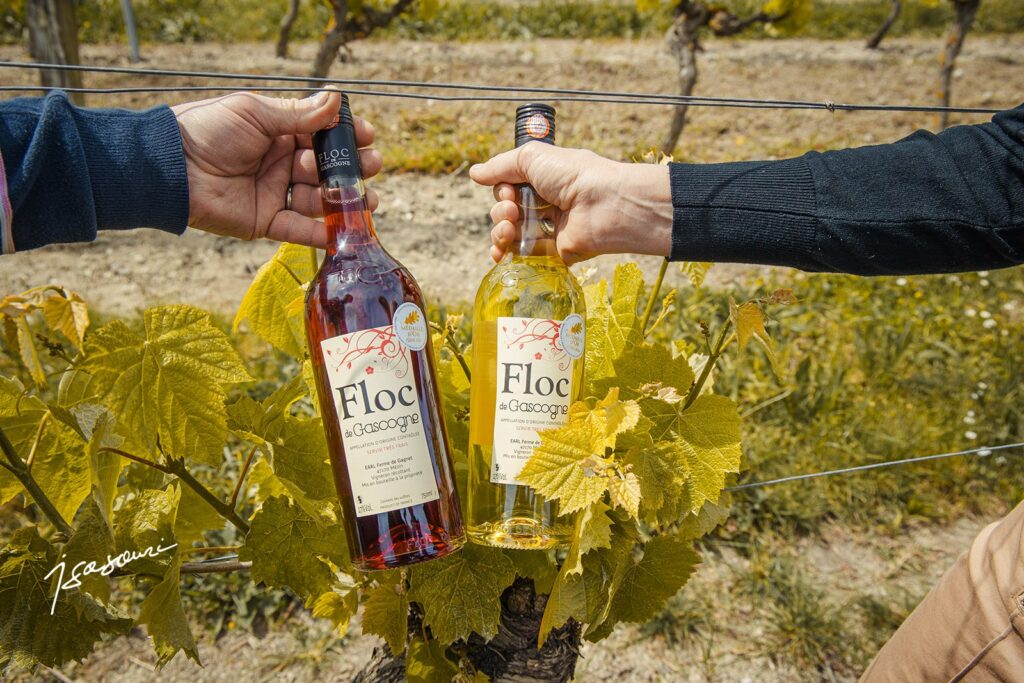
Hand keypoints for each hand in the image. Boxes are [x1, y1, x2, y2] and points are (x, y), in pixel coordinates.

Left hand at [172, 90, 381, 245]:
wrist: (170, 168)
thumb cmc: (207, 131)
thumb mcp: (255, 114)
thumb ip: (298, 114)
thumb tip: (336, 99)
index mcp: (279, 133)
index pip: (322, 134)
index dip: (346, 136)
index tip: (368, 136)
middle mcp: (281, 163)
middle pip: (326, 169)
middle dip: (352, 169)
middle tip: (371, 167)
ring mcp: (275, 193)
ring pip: (317, 199)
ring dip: (343, 200)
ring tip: (366, 200)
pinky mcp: (265, 222)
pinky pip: (297, 229)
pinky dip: (319, 232)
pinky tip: (342, 231)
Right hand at [469, 143, 672, 264]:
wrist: (605, 205)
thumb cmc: (573, 175)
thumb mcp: (532, 157)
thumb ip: (501, 166)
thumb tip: (474, 173)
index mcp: (543, 179)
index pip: (508, 188)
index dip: (502, 191)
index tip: (508, 191)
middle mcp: (546, 203)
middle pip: (507, 212)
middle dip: (500, 212)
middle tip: (512, 211)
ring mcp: (550, 229)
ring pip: (511, 235)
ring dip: (500, 232)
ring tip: (508, 229)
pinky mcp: (555, 253)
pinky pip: (525, 257)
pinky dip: (506, 256)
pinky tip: (499, 254)